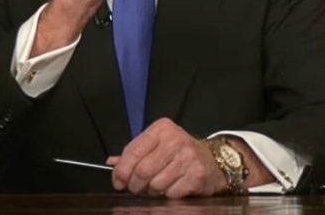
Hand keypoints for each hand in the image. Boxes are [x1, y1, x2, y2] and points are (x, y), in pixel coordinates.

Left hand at [106, 118, 223, 197]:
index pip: (132, 151)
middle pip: (142, 171)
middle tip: (135, 188)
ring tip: (157, 186)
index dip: (121, 171)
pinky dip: (167, 195)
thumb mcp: (157, 145)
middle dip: (134, 185)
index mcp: (161, 129)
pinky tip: (172, 187)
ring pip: (156, 184)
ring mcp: (188, 157)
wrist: (213, 160)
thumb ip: (135, 153)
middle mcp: (175, 139)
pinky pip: (171, 193)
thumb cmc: (179, 153)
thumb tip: (112, 163)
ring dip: (152, 191)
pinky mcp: (197, 175)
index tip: (118, 182)